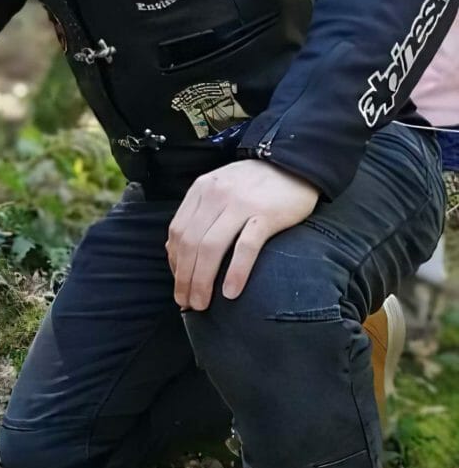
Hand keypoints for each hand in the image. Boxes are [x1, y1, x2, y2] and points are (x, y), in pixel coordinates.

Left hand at [165, 159, 319, 310]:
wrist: (294, 163)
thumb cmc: (255, 183)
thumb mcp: (220, 189)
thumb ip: (200, 213)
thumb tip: (178, 250)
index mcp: (201, 190)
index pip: (177, 231)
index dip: (174, 261)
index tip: (179, 284)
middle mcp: (216, 196)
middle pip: (191, 243)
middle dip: (184, 277)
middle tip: (187, 303)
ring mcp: (240, 204)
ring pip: (211, 247)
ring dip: (202, 280)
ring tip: (202, 303)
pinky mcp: (266, 215)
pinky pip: (246, 247)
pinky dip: (236, 271)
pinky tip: (230, 292)